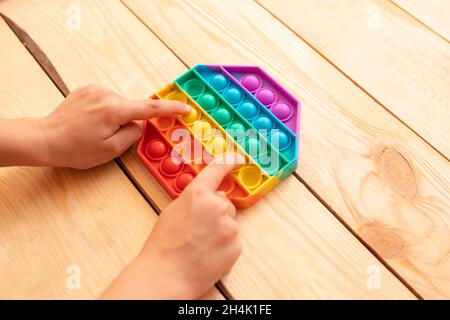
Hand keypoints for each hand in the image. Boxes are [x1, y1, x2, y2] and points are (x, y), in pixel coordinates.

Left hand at [41, 84, 189, 168]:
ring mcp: (96, 89)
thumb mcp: (110, 150)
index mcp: (115, 110)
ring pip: (119, 104)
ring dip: (116, 116)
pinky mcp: (87, 88)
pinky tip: (91, 121)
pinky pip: (107, 100)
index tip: (187, 108)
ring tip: (95, 131)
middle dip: (128, 122)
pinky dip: (106, 110)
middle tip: (109, 138)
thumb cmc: (76, 149)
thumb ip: (132, 135)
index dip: (171, 108)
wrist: (45, 138)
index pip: (150, 108)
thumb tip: (139, 125)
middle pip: (132, 108)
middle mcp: (107, 94)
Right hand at [102, 155, 242, 298]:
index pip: (218, 170)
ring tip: (200, 244)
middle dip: (215, 212)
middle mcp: (217, 206)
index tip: (237, 158)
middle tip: (198, 228)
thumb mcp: (174, 210)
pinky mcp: (236, 245)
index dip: (229, 162)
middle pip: (224, 203)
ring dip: (220, 230)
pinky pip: (233, 240)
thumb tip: (208, 198)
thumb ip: (194, 199)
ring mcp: (229, 226)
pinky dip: (224, 245)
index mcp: (198, 193)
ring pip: (229, 222)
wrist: (167, 275)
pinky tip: (208, 253)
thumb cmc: (164, 244)